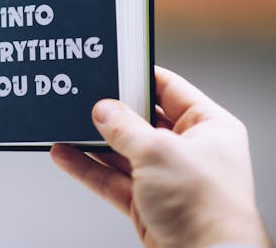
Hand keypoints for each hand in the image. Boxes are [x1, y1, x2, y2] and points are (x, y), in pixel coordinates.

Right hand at [51, 66, 272, 247]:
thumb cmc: (205, 208)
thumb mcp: (158, 152)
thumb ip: (124, 127)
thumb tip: (103, 110)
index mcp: (209, 127)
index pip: (169, 89)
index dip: (139, 77)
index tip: (111, 67)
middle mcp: (190, 150)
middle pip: (142, 120)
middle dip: (111, 112)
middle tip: (83, 97)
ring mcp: (168, 178)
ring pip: (122, 151)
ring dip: (93, 141)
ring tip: (65, 124)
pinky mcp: (148, 203)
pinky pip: (112, 178)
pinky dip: (88, 168)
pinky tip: (66, 154)